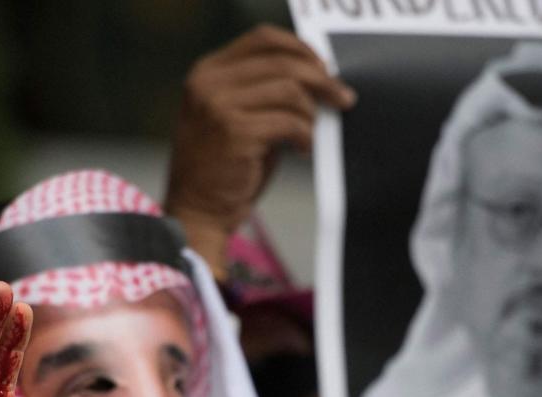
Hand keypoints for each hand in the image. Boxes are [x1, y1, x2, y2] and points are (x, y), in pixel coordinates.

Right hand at [164, 24, 354, 272]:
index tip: (325, 68)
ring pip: (290, 91)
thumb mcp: (237, 117)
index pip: (263, 39)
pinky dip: (305, 135)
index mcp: (208, 72)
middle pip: (282, 62)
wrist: (199, 211)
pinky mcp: (235, 132)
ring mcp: (219, 106)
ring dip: (311, 113)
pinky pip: (290, 122)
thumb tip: (319, 76)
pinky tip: (302, 150)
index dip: (301, 49)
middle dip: (321, 80)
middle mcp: (209, 83)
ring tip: (309, 135)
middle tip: (343, 99)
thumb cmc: (225, 167)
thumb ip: (265, 92)